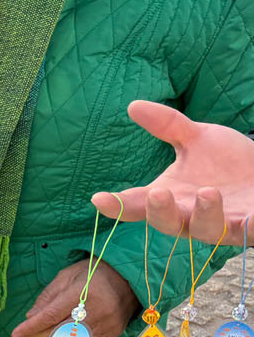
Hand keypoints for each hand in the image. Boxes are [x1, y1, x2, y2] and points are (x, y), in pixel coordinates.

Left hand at [11, 259, 138, 336]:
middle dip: (39, 335)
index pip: (51, 315)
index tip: (16, 334)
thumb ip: (48, 296)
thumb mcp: (67, 275)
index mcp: (82, 293)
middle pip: (60, 333)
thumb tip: (31, 317)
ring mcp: (107, 324)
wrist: (129, 276)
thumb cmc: (94, 272)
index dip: (31, 327)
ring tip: (43, 334)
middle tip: (27, 332)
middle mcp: (96, 311)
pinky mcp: (114, 333)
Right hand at [93, 101, 253, 245]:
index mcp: (171, 197)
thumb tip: (133, 105)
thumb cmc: (229, 162)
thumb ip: (168, 126)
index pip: (136, 204)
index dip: (116, 205)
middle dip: (160, 212)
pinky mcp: (250, 225)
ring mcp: (221, 223)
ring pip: (205, 230)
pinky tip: (250, 216)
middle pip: (167, 223)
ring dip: (205, 214)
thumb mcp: (198, 139)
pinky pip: (249, 231)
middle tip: (156, 193)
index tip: (98, 199)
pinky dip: (249, 225)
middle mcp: (190, 215)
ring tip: (208, 191)